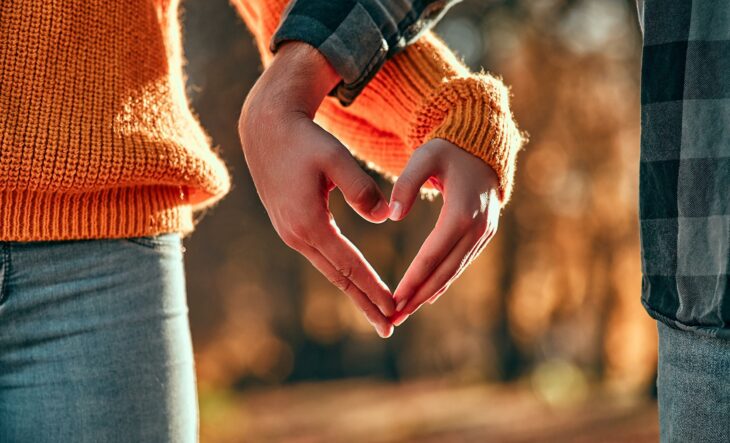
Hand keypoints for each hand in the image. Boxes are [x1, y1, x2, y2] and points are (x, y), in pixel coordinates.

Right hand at [239, 42, 394, 337]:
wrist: (267, 129)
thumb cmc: (304, 140)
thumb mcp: (335, 158)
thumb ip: (361, 189)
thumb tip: (384, 217)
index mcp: (309, 223)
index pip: (349, 265)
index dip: (373, 288)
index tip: (394, 308)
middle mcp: (296, 235)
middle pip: (338, 278)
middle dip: (364, 304)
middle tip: (389, 328)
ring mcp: (291, 233)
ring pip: (329, 270)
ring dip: (354, 292)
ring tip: (376, 312)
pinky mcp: (291, 226)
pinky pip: (322, 257)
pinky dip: (342, 273)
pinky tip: (354, 282)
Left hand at [389, 138, 500, 325]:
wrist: (481, 146)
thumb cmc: (448, 150)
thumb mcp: (424, 157)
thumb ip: (405, 184)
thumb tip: (392, 216)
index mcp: (462, 212)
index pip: (433, 254)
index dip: (413, 279)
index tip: (394, 299)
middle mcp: (478, 228)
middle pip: (445, 271)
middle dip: (419, 297)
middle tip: (394, 318)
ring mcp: (484, 233)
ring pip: (454, 271)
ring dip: (429, 294)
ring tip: (404, 313)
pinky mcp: (484, 235)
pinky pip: (461, 263)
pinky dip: (443, 281)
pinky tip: (427, 296)